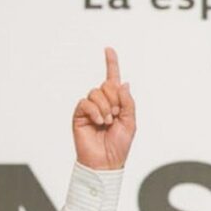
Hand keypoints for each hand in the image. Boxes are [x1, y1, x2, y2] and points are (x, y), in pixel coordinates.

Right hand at [72, 47, 136, 169]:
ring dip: (106, 107)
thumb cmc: (119, 145)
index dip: (111, 64)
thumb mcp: (131, 122)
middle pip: (107, 85)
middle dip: (115, 99)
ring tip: (108, 122)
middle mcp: (103, 103)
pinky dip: (95, 111)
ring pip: (96, 92)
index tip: (109, 49)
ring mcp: (90, 108)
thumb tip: (123, 83)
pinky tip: (99, 122)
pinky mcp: (79, 114)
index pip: (113, 79)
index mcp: (116, 103)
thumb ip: (128, 102)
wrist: (106, 161)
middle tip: (116, 116)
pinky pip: (86, 102)